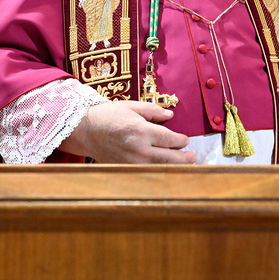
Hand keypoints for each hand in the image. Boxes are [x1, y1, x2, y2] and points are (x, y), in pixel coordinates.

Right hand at [58, 100, 196, 163]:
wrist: (85, 130)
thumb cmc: (108, 115)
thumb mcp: (131, 106)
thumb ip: (153, 110)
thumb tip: (171, 116)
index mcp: (141, 131)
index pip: (170, 139)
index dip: (181, 140)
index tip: (186, 140)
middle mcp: (138, 149)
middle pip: (169, 158)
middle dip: (184, 158)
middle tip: (193, 157)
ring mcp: (131, 162)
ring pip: (159, 168)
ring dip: (174, 167)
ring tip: (184, 165)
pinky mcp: (125, 169)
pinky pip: (146, 172)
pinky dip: (158, 171)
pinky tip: (165, 169)